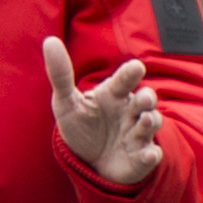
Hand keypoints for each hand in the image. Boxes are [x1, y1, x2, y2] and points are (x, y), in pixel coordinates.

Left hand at [44, 37, 161, 187]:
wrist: (88, 162)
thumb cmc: (81, 126)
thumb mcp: (66, 102)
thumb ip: (60, 74)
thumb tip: (49, 40)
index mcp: (114, 94)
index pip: (124, 80)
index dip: (130, 74)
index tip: (136, 67)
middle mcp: (131, 110)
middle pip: (145, 99)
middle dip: (147, 98)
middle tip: (144, 98)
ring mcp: (138, 133)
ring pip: (152, 122)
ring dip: (151, 121)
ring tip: (146, 120)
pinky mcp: (142, 156)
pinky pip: (151, 154)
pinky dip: (151, 154)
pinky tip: (148, 155)